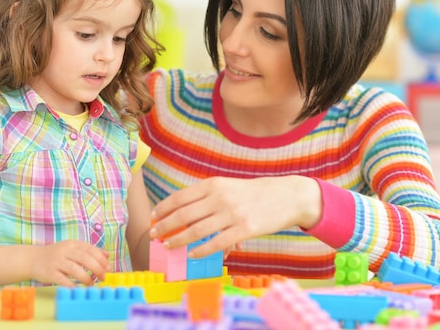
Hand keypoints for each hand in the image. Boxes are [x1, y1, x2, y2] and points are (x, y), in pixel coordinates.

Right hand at [31, 240, 109, 286]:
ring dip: (86, 278)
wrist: (32, 259)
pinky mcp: (49, 272)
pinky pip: (62, 280)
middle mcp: (64, 251)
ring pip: (75, 269)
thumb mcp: (72, 249)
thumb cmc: (56, 255)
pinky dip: (72, 285)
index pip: (90, 249)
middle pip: (84, 258)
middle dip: (97, 268)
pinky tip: (78, 289)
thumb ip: (89, 251)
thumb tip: (107, 256)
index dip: (101, 259)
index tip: (107, 268)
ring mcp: (56, 261)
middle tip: (102, 277)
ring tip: (92, 284)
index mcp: (72, 244)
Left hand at [149, 176, 322, 258]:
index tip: (152, 217)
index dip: (163, 208)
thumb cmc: (253, 194)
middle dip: (165, 225)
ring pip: (197, 230)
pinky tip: (192, 255)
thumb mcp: (228, 187)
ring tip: (168, 245)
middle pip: (184, 214)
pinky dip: (202, 250)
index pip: (181, 197)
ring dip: (178, 239)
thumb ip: (207, 199)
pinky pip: (217, 243)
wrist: (286, 196)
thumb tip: (185, 219)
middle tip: (154, 235)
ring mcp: (233, 214)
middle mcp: (220, 198)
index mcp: (214, 185)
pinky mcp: (245, 230)